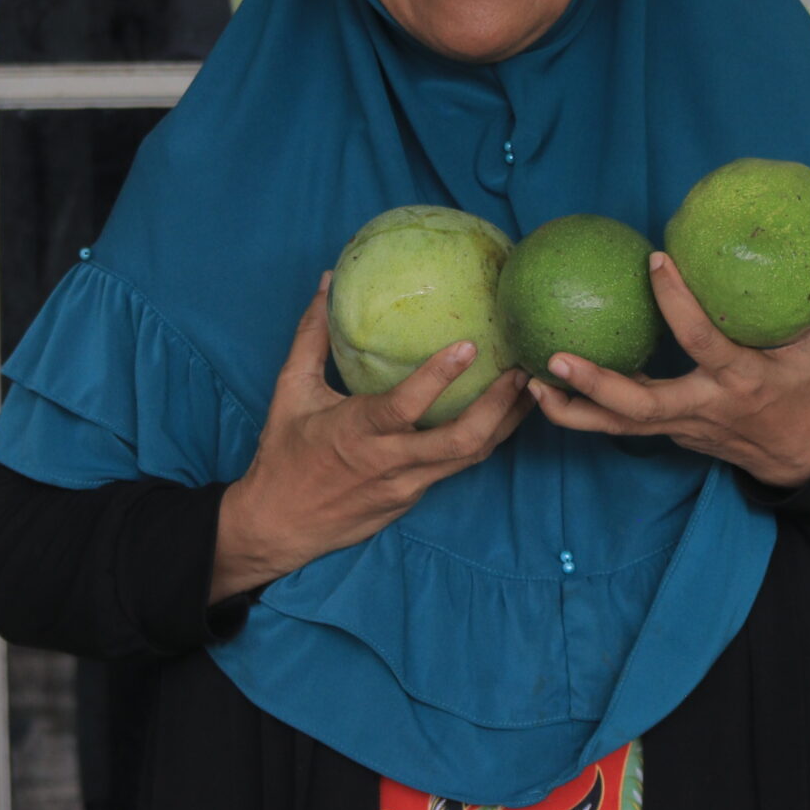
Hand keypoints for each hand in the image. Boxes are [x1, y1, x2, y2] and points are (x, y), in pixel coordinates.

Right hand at [210, 274, 529, 602]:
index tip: (471, 345)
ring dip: (504, 423)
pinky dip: (484, 441)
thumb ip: (312, 337)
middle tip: (524, 369)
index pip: (405, 406)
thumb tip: (328, 283)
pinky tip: (501, 417)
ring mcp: (406, 486)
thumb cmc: (284, 454)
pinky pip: (457, 468)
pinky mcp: (413, 499)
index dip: (439, 377)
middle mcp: (390, 462)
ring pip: (470, 457)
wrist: (279, 526)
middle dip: (499, 406)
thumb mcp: (290, 391)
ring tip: (530, 388)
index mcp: (357, 432)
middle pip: (461, 440)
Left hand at [528, 232, 809, 488]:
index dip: (678, 305)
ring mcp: (681, 427)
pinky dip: (582, 412)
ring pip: (618, 426)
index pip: (704, 342)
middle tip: (556, 355)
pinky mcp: (667, 433)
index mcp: (742, 381)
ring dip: (573, 409)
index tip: (656, 262)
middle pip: (642, 406)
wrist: (804, 460)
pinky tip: (545, 389)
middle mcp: (704, 408)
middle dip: (598, 384)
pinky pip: (618, 426)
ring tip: (531, 382)